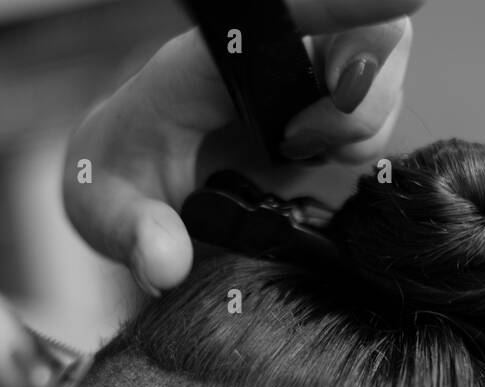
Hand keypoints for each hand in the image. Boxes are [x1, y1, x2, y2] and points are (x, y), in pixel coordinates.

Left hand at [63, 0, 420, 294]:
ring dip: (364, 120)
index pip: (289, 13)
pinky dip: (363, 139)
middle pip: (364, 32)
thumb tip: (165, 263)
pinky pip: (376, 104)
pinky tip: (317, 160)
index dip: (348, 6)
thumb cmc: (114, 178)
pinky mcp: (322, 106)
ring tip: (306, 155)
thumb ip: (132, 235)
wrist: (130, 180)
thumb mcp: (103, 211)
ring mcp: (301, 78)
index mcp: (209, 62)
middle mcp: (265, 56)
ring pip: (381, 65)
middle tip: (308, 144)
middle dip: (367, 90)